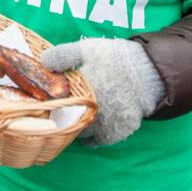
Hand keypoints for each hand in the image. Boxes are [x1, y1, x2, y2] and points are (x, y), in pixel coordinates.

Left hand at [41, 38, 164, 146]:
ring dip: (77, 128)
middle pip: (68, 121)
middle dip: (62, 117)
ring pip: (83, 133)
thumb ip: (63, 55)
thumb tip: (42, 62)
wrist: (149, 70)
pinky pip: (100, 141)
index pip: (56, 105)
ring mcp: (106, 123)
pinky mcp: (120, 130)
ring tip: (74, 119)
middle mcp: (92, 110)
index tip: (46, 102)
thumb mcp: (86, 49)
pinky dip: (94, 138)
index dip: (49, 104)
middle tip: (59, 111)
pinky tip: (90, 129)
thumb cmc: (115, 58)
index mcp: (81, 91)